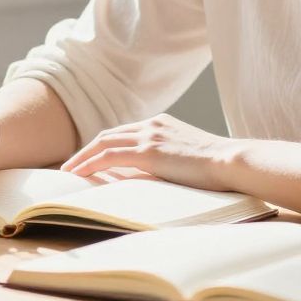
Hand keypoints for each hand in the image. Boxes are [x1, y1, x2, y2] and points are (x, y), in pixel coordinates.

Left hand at [60, 113, 241, 192]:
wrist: (233, 161)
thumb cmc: (218, 168)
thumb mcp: (188, 158)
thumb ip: (166, 161)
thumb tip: (148, 177)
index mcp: (161, 124)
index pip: (123, 133)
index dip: (103, 146)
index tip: (89, 159)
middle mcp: (152, 125)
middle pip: (108, 135)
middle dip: (86, 150)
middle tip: (70, 166)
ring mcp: (149, 136)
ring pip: (103, 143)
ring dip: (81, 158)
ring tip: (67, 173)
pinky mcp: (148, 151)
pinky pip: (109, 156)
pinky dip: (90, 164)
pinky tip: (79, 174)